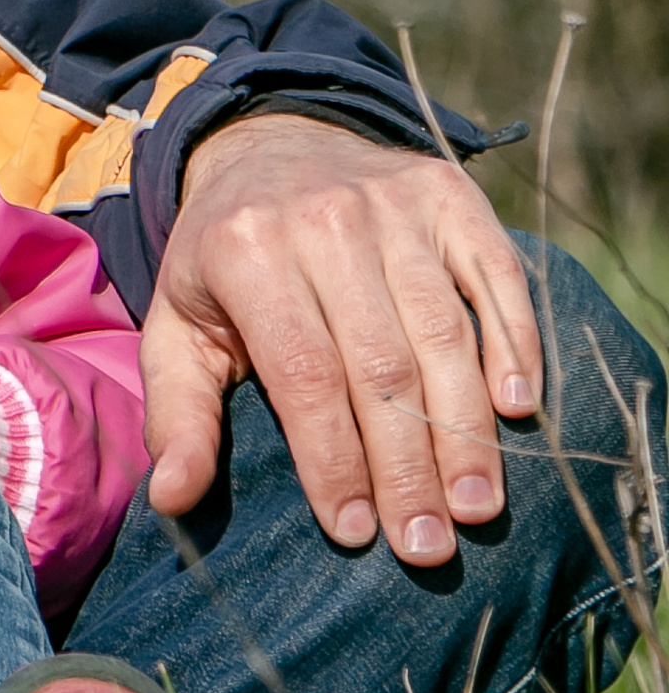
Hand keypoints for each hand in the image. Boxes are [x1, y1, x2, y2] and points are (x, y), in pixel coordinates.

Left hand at [143, 115, 542, 563]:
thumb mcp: (178, 327)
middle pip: (380, 364)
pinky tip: (519, 410)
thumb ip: (177, 415)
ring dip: (465, 427)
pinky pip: (496, 276)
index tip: (354, 535)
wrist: (270, 145)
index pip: (304, 375)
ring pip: (443, 332)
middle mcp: (324, 219)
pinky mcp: (448, 193)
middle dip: (406, 466)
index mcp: (246, 250)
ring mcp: (393, 202)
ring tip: (477, 506)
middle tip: (427, 547)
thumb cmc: (223, 261)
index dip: (333, 460)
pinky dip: (514, 342)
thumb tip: (173, 500)